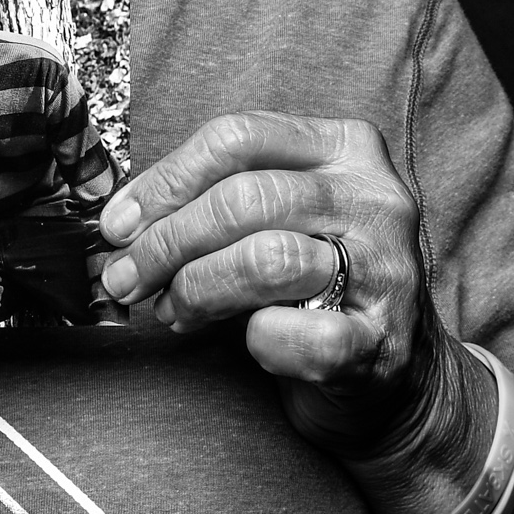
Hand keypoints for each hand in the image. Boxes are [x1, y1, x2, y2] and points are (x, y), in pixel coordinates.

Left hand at [97, 112, 450, 464]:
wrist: (396, 376)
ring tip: (172, 310)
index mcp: (345, 148)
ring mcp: (387, 269)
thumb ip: (214, 204)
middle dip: (167, 241)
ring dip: (199, 288)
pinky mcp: (384, 341)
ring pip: (269, 259)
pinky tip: (247, 344)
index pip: (239, 137)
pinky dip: (257, 341)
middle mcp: (374, 198)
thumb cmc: (315, 287)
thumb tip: (122, 225)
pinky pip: (300, 335)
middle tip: (125, 279)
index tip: (118, 225)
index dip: (165, 181)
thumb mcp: (275, 221)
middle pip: (246, 198)